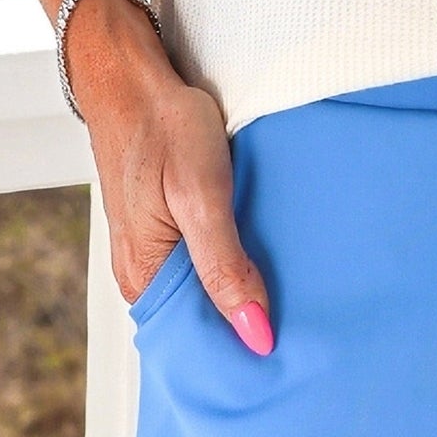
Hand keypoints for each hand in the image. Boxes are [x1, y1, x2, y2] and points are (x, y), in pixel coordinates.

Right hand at [64, 0, 275, 351]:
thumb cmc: (162, 125)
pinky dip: (233, 264)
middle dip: (247, 328)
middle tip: (306, 335)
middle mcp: (141, 272)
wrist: (130, 74)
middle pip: (201, 322)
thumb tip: (255, 334)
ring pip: (204, 291)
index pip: (195, 343)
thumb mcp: (201, 195)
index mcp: (142, 276)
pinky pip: (201, 262)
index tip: (289, 362)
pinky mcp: (164, 227)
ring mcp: (151, 250)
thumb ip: (225, 267)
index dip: (240, 354)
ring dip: (243, 294)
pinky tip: (265, 259)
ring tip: (296, 302)